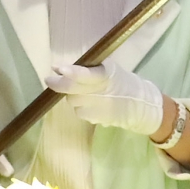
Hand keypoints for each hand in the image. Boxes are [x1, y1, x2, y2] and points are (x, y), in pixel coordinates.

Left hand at [44, 62, 164, 136]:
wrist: (140, 105)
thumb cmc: (121, 82)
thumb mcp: (109, 70)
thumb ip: (86, 69)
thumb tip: (58, 68)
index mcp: (107, 75)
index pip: (87, 73)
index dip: (72, 72)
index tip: (57, 68)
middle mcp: (102, 91)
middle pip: (74, 89)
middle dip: (59, 84)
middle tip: (49, 79)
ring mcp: (99, 107)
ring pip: (73, 101)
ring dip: (72, 95)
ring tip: (83, 92)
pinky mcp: (97, 119)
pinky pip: (79, 112)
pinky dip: (80, 106)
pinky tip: (89, 103)